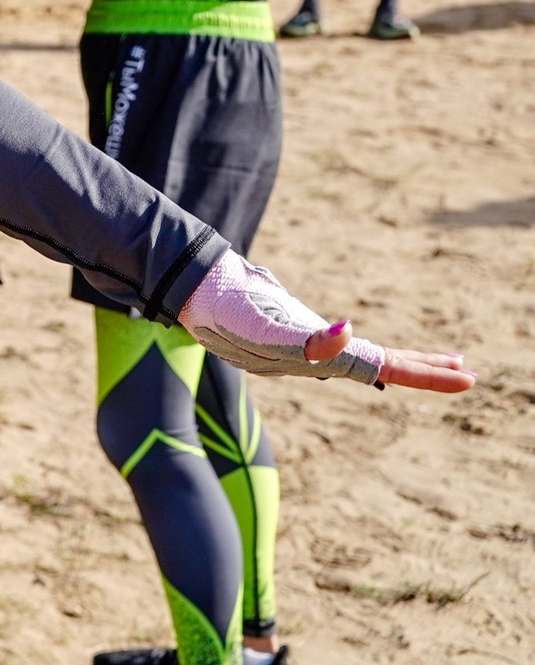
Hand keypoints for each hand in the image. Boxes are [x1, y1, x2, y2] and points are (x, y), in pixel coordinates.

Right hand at [179, 250, 473, 391]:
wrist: (194, 288)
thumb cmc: (223, 305)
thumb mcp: (258, 321)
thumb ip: (303, 336)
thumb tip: (348, 333)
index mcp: (309, 360)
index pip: (371, 367)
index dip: (412, 369)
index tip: (456, 372)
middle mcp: (315, 359)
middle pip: (379, 368)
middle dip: (425, 372)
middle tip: (469, 375)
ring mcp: (311, 346)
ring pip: (371, 359)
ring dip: (412, 363)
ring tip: (451, 363)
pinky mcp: (305, 331)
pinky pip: (354, 346)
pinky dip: (383, 352)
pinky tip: (397, 355)